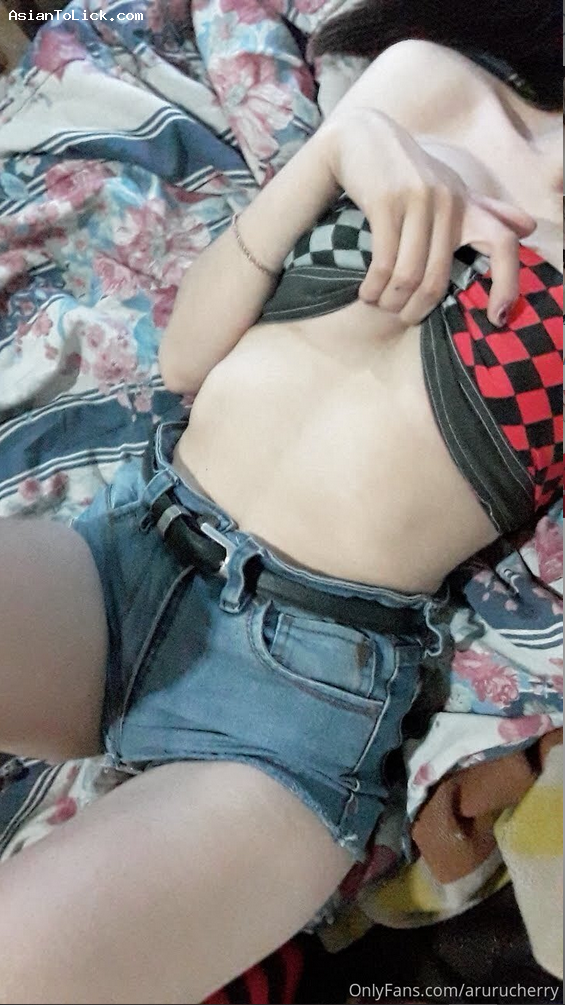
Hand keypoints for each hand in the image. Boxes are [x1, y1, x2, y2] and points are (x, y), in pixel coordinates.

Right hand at [319, 109, 535, 325]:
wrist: (362, 137)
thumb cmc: (408, 170)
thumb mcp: (450, 186)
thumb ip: (486, 210)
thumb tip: (528, 228)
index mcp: (467, 204)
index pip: (504, 243)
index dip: (507, 285)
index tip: (496, 318)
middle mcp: (449, 202)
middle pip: (439, 278)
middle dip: (417, 309)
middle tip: (403, 317)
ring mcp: (418, 200)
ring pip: (410, 275)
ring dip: (391, 301)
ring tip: (380, 304)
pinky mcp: (387, 202)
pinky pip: (385, 262)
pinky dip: (374, 286)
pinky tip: (367, 292)